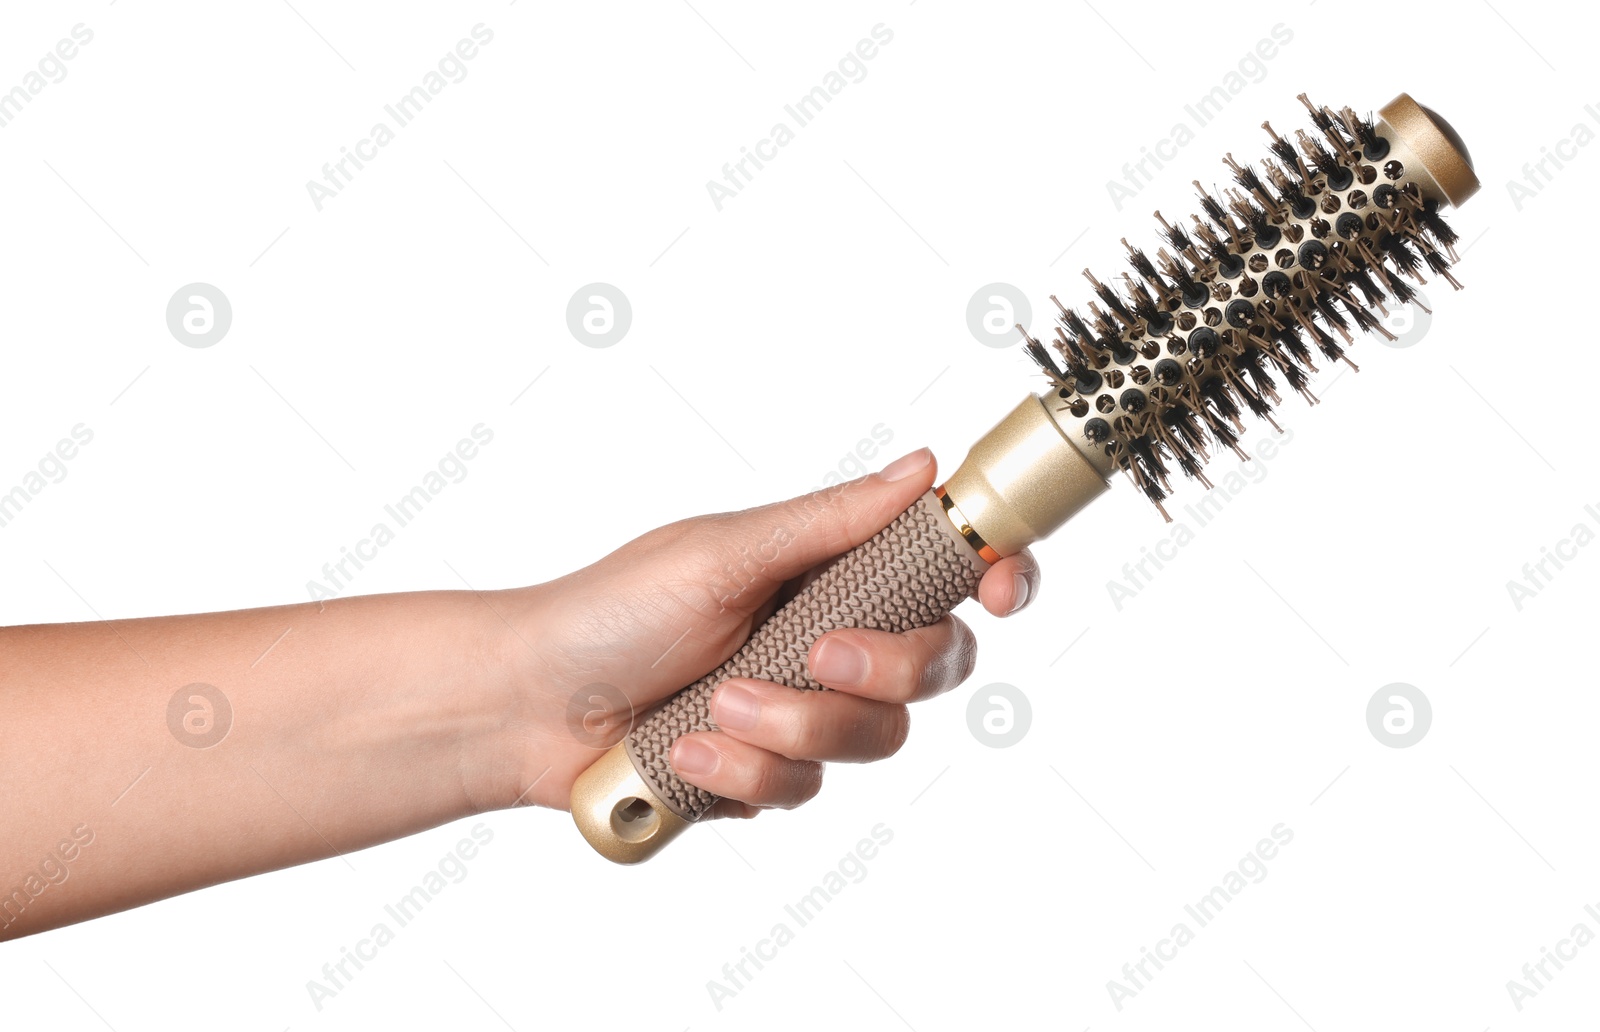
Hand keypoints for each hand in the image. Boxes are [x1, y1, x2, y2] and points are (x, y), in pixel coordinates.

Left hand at [490, 447, 1039, 817]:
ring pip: (876, 740)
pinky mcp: (767, 776)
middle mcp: (830, 640)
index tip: (994, 590)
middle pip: (936, 667)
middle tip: (816, 655)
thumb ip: (830, 522)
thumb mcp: (724, 552)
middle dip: (883, 669)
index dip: (995, 579)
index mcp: (828, 573)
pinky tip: (687, 751)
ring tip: (716, 705)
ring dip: (792, 726)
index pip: (945, 574)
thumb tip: (922, 467)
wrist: (527, 705)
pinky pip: (803, 792)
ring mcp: (802, 713)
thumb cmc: (611, 609)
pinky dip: (742, 774)